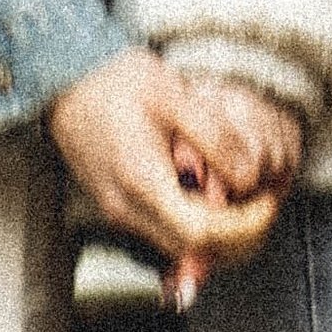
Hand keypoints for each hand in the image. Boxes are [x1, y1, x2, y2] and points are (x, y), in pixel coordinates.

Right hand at [47, 48, 281, 272]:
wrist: (64, 80)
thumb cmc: (115, 81)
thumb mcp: (172, 94)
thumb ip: (214, 136)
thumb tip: (248, 176)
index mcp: (141, 182)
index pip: (202, 234)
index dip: (243, 226)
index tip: (267, 202)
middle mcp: (126, 209)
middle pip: (194, 251)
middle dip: (237, 236)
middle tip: (264, 204)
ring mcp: (118, 213)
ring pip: (180, 247)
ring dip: (217, 232)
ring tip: (243, 198)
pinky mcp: (117, 208)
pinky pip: (164, 232)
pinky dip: (194, 225)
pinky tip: (211, 196)